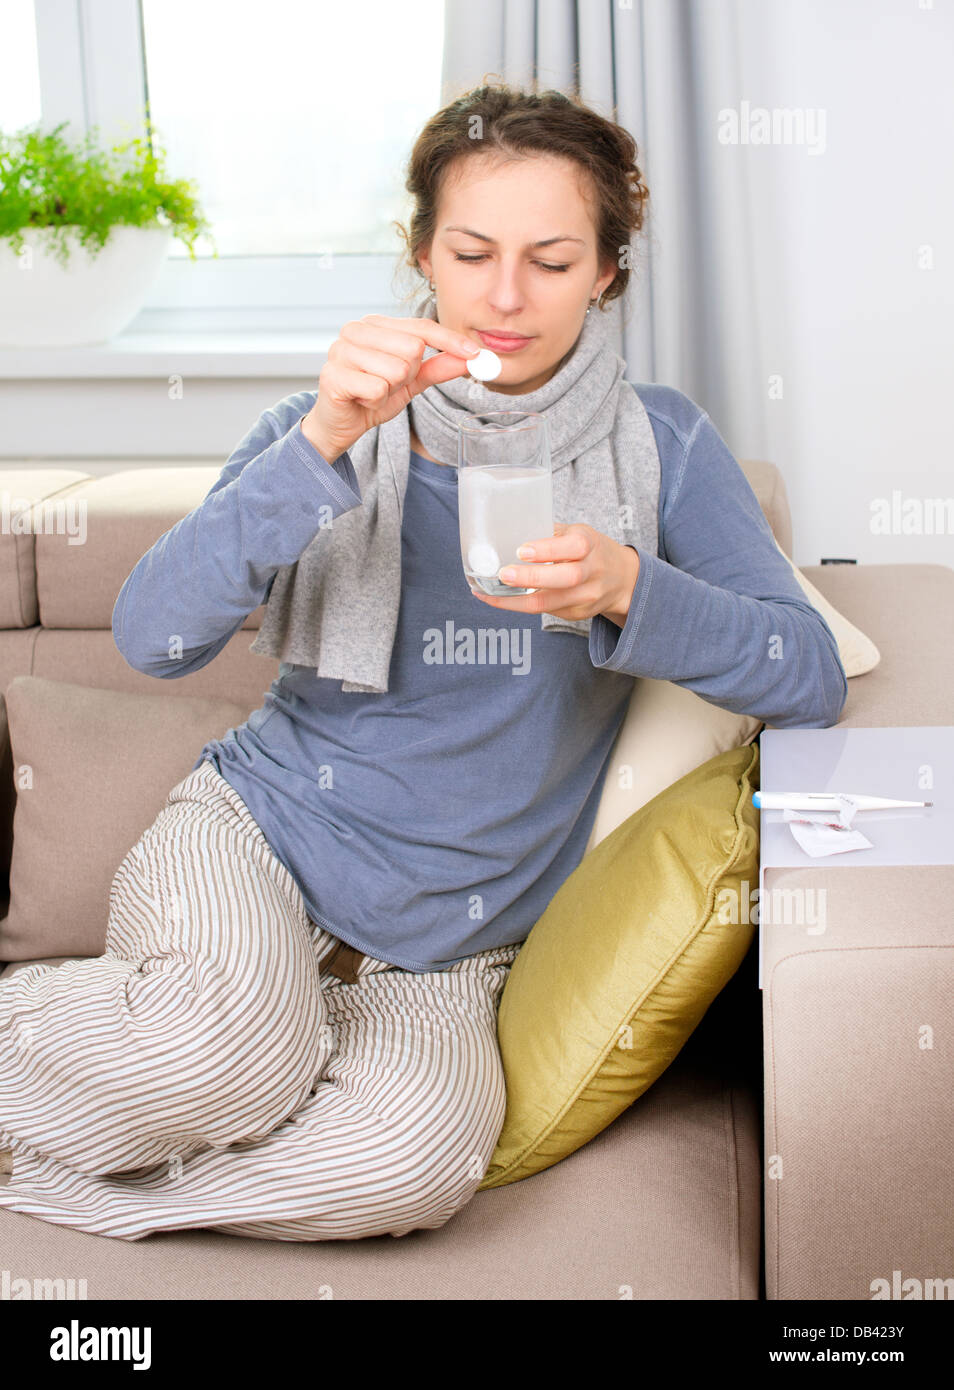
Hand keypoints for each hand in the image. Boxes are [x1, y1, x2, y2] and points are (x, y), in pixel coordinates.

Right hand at [302, 314, 481, 461]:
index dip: (449, 341)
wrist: (340, 424)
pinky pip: (377, 389)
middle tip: (388, 385)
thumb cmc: (372, 396)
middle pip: (411, 349)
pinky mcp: (333, 375)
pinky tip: (361, 400)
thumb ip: (438, 367)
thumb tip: (471, 358)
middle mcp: (355, 329)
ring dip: (390, 391)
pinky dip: (376, 402)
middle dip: (407, 376)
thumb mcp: (411, 381)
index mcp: (375, 324)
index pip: (421, 327)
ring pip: (396, 370)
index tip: (475, 354)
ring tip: (373, 392)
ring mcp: (341, 350)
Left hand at [469, 522, 639, 627]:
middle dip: (531, 578)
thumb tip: (509, 530)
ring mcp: (587, 596)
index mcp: (590, 544)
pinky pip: (546, 611)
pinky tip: (500, 599)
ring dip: (515, 600)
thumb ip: (551, 534)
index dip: (547, 550)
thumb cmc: (591, 550)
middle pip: (565, 578)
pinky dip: (520, 605)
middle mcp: (592, 571)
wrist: (623, 580)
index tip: (521, 550)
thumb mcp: (578, 533)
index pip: (573, 547)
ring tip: (488, 593)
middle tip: (503, 574)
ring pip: (550, 603)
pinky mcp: (578, 613)